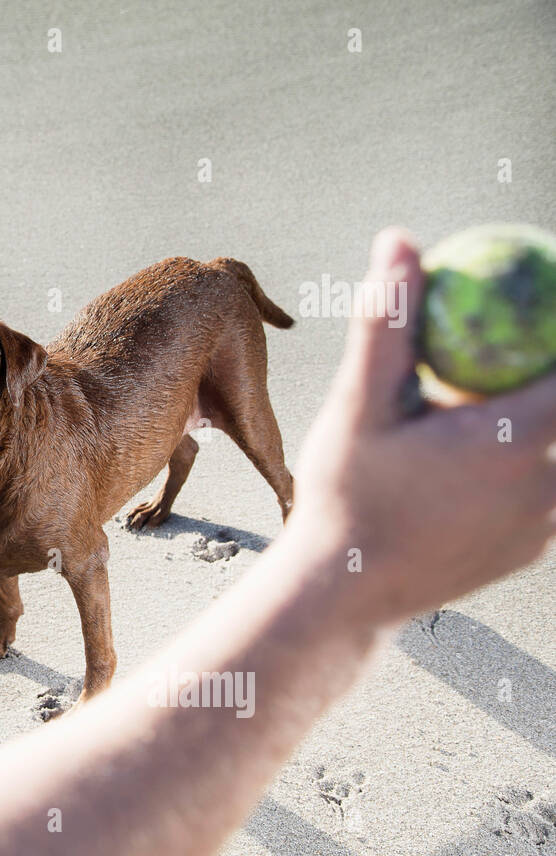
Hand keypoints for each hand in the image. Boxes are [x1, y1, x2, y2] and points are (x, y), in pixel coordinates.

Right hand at [286, 227, 555, 628]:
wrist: (343, 594)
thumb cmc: (345, 494)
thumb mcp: (360, 403)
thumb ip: (389, 322)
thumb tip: (399, 239)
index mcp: (521, 438)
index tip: (548, 299)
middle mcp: (551, 483)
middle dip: (545, 375)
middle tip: (530, 344)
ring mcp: (547, 523)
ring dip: (539, 422)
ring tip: (494, 407)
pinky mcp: (532, 548)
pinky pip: (547, 491)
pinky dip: (529, 464)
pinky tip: (484, 454)